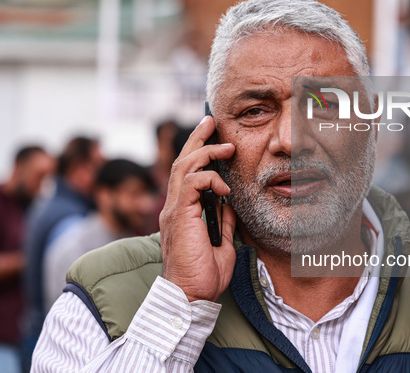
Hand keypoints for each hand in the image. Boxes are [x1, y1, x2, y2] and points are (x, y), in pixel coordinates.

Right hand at [160, 116, 236, 301]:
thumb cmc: (205, 274)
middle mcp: (174, 207)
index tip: (213, 137)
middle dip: (197, 139)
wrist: (192, 296)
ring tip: (226, 145)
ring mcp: (174, 210)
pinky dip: (210, 179)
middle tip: (210, 121)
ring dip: (205, 151)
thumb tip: (229, 203)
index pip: (187, 173)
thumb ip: (222, 220)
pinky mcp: (179, 216)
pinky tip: (226, 188)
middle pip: (182, 162)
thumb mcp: (221, 241)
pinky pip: (192, 184)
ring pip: (184, 167)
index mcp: (182, 211)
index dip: (198, 152)